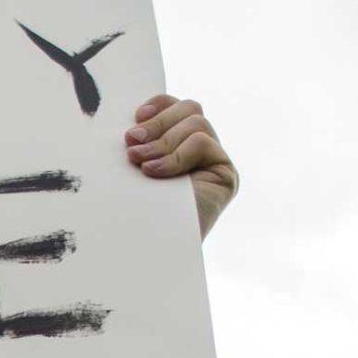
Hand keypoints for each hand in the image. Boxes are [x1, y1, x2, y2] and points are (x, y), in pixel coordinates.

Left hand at [126, 95, 237, 240]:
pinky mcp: (226, 176)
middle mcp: (202, 153)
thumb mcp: (133, 170)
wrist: (147, 252)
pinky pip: (202, 143)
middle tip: (131, 141)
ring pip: (196, 123)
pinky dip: (176, 154)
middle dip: (158, 122)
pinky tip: (154, 172)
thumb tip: (132, 119)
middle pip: (190, 109)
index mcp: (181, 145)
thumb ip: (142, 142)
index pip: (178, 108)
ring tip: (139, 162)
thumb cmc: (132, 214)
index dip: (159, 105)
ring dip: (163, 140)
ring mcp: (216, 163)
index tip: (134, 118)